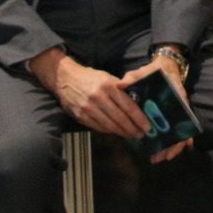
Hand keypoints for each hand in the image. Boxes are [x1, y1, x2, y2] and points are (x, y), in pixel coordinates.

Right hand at [29, 46, 150, 139]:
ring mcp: (87, 108)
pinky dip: (109, 131)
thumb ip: (121, 90)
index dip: (139, 118)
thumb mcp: (108, 78)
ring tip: (131, 135)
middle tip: (141, 134)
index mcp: (108, 86)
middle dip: (132, 128)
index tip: (147, 126)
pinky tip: (116, 132)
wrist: (65, 78)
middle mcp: (98, 97)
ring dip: (122, 132)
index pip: (128, 106)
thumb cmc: (91, 77)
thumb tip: (138, 104)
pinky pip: (98, 127)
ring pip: (109, 125)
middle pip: (120, 118)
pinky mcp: (80, 116)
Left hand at [119, 55, 194, 162]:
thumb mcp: (146, 71)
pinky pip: (174, 131)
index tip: (166, 146)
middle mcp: (180, 108)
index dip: (177, 136)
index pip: (182, 119)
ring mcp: (177, 113)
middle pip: (182, 132)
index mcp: (177, 98)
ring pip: (178, 134)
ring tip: (157, 158)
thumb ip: (134, 77)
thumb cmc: (157, 70)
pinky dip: (171, 142)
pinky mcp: (171, 115)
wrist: (167, 66)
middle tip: (159, 158)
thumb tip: (120, 84)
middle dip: (172, 147)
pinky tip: (163, 152)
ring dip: (170, 147)